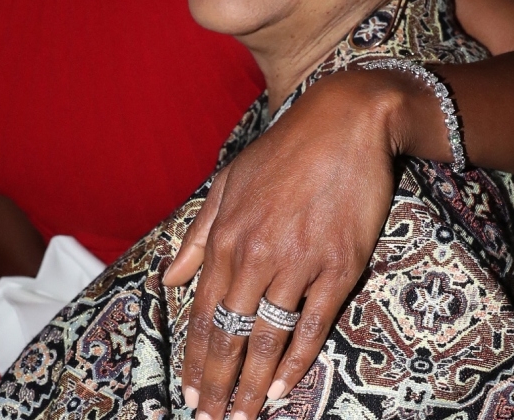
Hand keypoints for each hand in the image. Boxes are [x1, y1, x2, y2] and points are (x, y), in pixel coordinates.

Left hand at [163, 68, 410, 419]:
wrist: (343, 123)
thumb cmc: (282, 152)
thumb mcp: (227, 181)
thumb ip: (198, 233)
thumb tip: (169, 279)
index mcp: (227, 234)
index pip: (203, 310)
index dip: (194, 357)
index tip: (189, 392)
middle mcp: (257, 253)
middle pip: (231, 333)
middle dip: (217, 382)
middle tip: (210, 419)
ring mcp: (299, 261)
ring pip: (268, 336)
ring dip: (252, 384)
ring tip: (242, 416)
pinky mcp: (338, 266)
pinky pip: (312, 324)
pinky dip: (295, 362)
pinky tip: (282, 389)